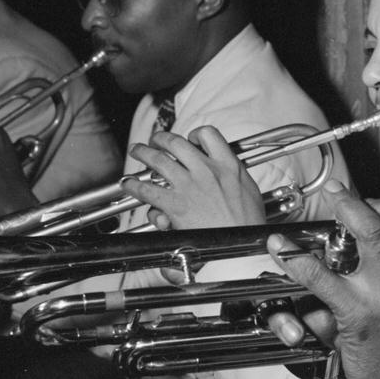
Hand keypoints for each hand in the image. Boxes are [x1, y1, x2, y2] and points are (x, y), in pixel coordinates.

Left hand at [121, 126, 264, 229]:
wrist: (240, 244)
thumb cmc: (247, 224)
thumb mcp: (249, 190)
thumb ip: (236, 176)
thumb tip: (229, 171)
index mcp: (228, 165)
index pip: (209, 134)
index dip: (195, 134)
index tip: (191, 140)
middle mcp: (206, 170)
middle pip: (177, 143)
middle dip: (161, 138)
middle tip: (156, 141)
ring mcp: (189, 186)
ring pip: (158, 160)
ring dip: (143, 153)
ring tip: (137, 151)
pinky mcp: (175, 204)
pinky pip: (148, 190)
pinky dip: (135, 185)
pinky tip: (129, 184)